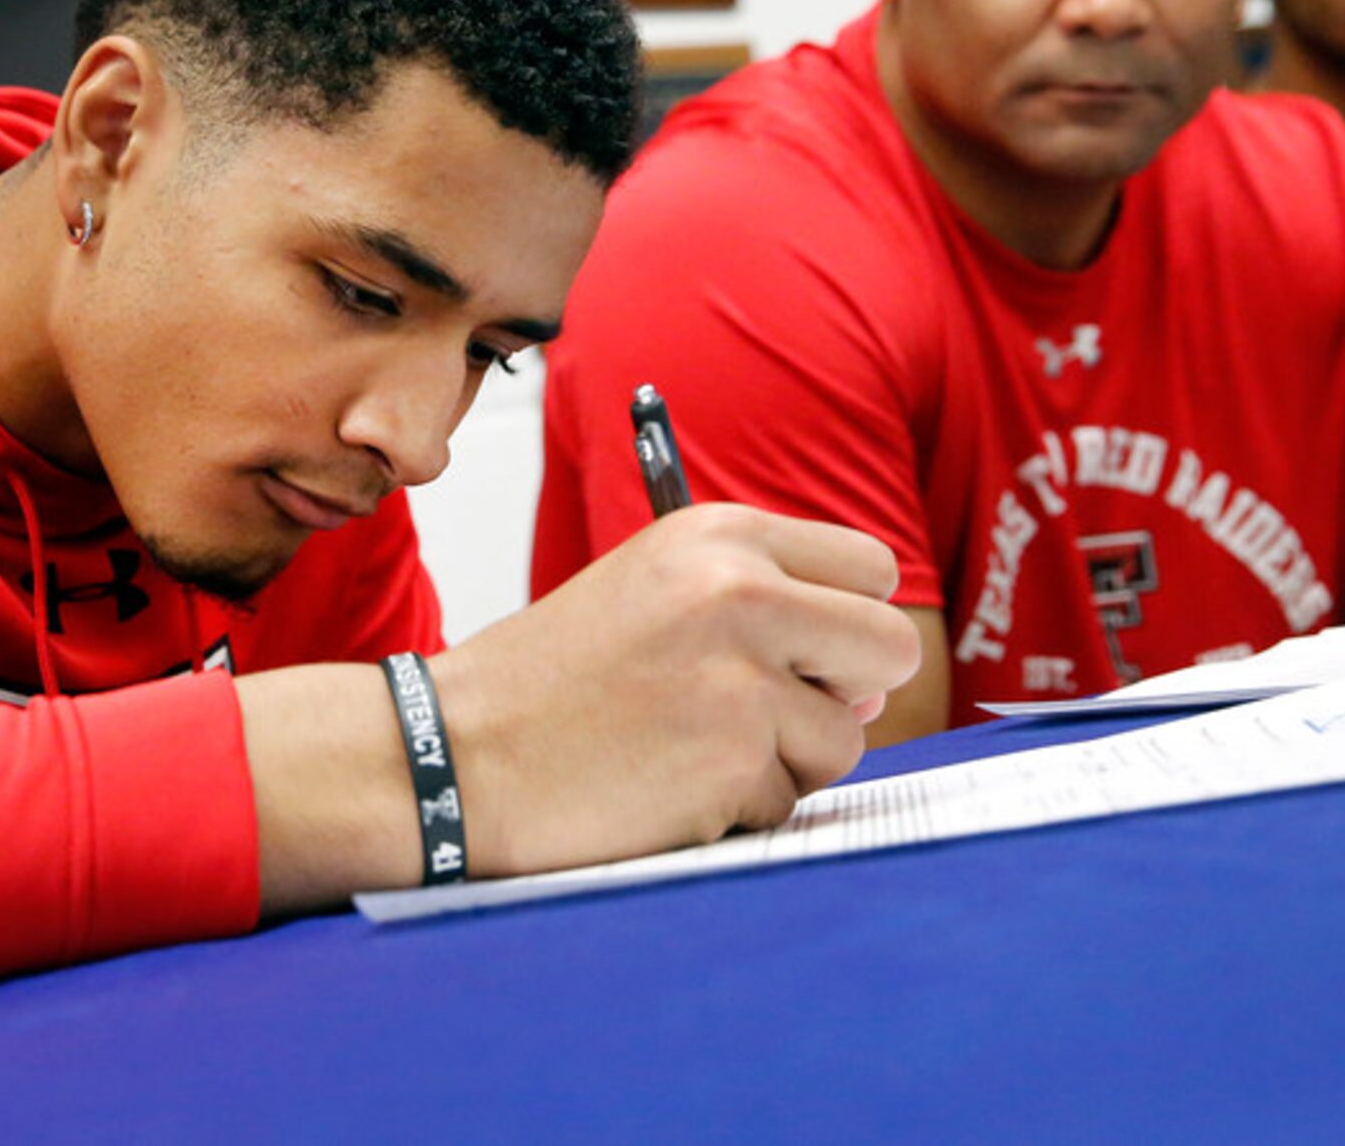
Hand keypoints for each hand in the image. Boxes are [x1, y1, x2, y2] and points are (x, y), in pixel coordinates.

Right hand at [431, 503, 917, 879]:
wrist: (455, 750)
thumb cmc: (549, 680)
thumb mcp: (653, 590)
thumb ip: (760, 608)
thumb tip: (867, 679)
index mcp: (719, 534)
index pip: (870, 569)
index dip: (848, 621)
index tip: (808, 651)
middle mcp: (741, 592)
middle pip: (889, 647)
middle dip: (847, 693)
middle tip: (771, 711)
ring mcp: (741, 681)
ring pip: (842, 740)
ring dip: (780, 761)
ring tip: (684, 747)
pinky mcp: (733, 764)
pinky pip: (787, 802)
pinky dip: (736, 809)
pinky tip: (663, 786)